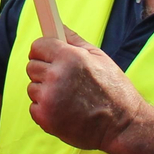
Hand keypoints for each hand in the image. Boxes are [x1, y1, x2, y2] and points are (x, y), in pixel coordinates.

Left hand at [27, 28, 150, 153]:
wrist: (122, 126)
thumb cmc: (114, 90)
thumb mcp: (99, 58)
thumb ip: (75, 41)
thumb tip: (59, 27)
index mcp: (69, 57)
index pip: (38, 46)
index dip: (43, 51)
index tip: (47, 56)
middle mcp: (56, 76)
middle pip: (32, 66)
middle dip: (44, 71)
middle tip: (63, 80)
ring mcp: (49, 98)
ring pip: (32, 87)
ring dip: (45, 92)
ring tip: (68, 98)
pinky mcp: (45, 118)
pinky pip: (34, 107)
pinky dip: (46, 109)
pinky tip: (65, 110)